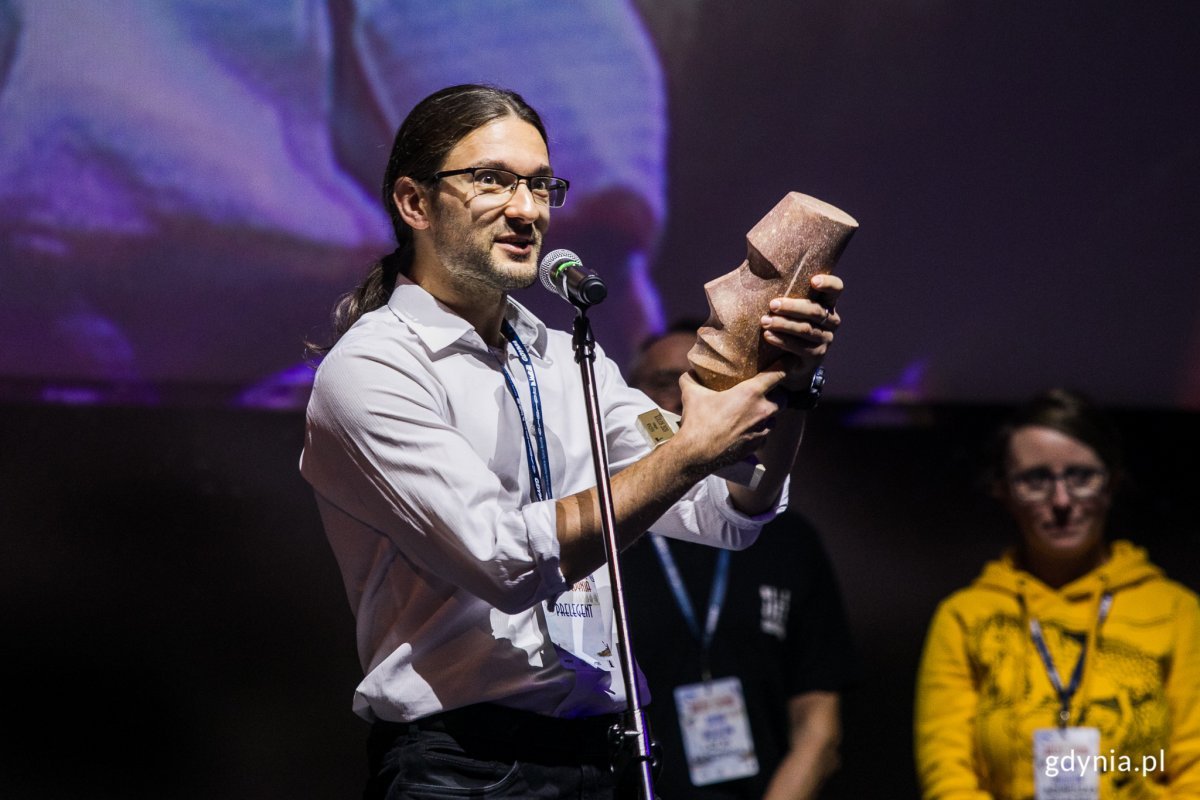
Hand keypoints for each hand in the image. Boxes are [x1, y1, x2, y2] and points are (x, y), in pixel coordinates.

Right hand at [672, 368, 786, 472]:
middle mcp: (762, 411)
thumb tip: (690, 371)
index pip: (778, 374)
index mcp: (750, 393)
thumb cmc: (697, 422)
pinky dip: (759, 431)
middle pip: (782, 398)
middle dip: (777, 394)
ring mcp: (761, 430)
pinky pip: (764, 435)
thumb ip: (692, 378)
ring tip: (754, 412)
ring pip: (774, 419)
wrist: (697, 454)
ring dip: (768, 414)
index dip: (786, 365)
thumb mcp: (691, 393)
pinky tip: (746, 429)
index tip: (791, 361)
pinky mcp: (756, 445)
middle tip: (765, 391)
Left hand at [759, 273, 842, 389]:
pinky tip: (768, 336)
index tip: (813, 281)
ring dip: (784, 324)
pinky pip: (800, 347)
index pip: (837, 289)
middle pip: (816, 311)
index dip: (828, 284)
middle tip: (772, 305)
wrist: (789, 359)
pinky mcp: (816, 356)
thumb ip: (782, 289)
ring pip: (806, 329)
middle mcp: (831, 320)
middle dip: (793, 307)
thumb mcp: (787, 306)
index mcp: (827, 303)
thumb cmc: (785, 322)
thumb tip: (753, 259)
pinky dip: (782, 340)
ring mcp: (826, 340)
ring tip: (764, 321)